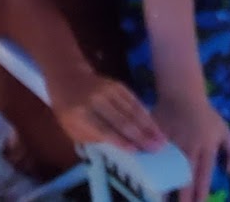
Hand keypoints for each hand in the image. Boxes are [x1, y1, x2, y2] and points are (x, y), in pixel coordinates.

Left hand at [50, 70, 166, 152]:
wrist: (68, 77)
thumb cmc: (69, 111)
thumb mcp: (72, 129)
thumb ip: (93, 139)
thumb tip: (119, 151)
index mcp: (79, 113)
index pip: (103, 129)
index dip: (120, 140)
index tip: (136, 151)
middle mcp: (94, 99)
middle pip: (120, 119)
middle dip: (140, 135)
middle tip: (157, 148)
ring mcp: (106, 89)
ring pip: (130, 109)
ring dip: (148, 125)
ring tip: (161, 139)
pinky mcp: (116, 84)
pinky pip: (133, 99)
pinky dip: (145, 113)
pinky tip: (154, 124)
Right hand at [153, 93, 229, 201]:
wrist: (181, 91)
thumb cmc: (204, 113)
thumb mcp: (224, 129)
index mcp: (206, 146)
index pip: (204, 174)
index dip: (201, 191)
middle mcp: (189, 145)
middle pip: (185, 173)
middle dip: (183, 194)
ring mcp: (171, 139)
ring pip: (168, 165)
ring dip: (164, 182)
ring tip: (160, 197)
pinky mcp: (157, 133)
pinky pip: (152, 151)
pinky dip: (149, 164)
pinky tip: (144, 176)